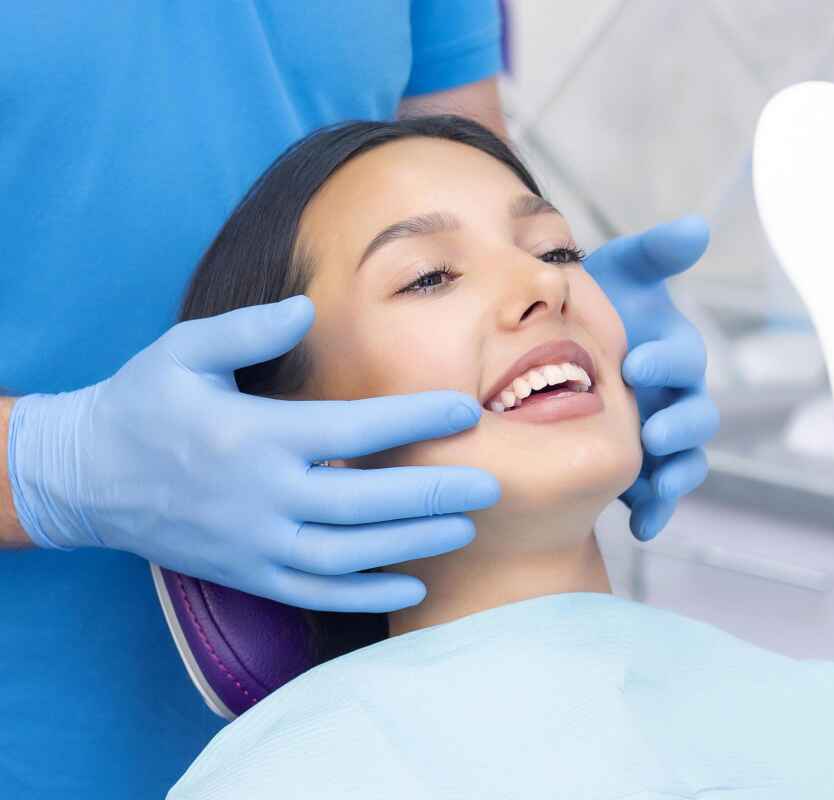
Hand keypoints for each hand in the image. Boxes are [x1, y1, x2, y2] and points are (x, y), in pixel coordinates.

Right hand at [7, 296, 499, 611]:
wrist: (85, 478)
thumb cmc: (142, 403)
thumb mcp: (182, 351)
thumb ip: (246, 328)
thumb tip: (308, 309)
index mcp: (253, 435)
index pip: (353, 429)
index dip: (415, 419)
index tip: (465, 408)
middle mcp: (260, 496)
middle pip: (364, 502)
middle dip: (433, 493)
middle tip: (491, 483)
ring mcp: (254, 544)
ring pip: (347, 555)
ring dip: (411, 545)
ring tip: (465, 528)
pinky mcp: (248, 575)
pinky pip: (315, 592)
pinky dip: (366, 594)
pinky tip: (412, 585)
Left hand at [585, 216, 719, 540]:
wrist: (545, 353)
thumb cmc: (589, 307)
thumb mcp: (616, 275)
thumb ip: (653, 253)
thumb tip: (697, 227)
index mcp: (670, 352)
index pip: (683, 358)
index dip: (668, 361)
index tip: (637, 361)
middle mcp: (672, 397)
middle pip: (695, 415)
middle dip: (679, 424)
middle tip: (653, 429)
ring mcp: (657, 438)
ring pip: (684, 460)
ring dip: (676, 473)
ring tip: (657, 484)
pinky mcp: (639, 472)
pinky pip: (657, 496)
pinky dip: (656, 510)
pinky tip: (640, 524)